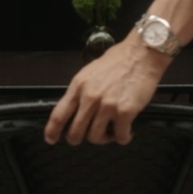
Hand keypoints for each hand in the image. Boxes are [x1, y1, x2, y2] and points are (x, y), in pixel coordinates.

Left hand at [44, 36, 165, 146]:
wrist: (141, 54)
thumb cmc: (118, 60)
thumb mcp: (90, 73)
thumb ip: (81, 91)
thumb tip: (76, 110)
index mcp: (78, 87)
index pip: (59, 115)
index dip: (52, 131)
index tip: (51, 139)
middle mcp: (90, 98)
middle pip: (74, 133)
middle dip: (79, 139)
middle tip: (89, 136)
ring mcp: (107, 106)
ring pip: (95, 138)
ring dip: (104, 139)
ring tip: (112, 131)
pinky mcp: (125, 112)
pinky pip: (120, 137)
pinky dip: (123, 138)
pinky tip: (128, 130)